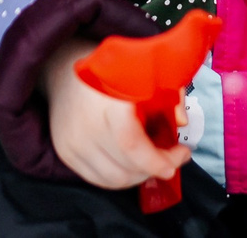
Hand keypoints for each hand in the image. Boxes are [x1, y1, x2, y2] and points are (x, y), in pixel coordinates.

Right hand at [45, 38, 191, 190]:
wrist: (63, 68)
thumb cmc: (110, 69)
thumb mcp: (145, 71)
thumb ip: (168, 93)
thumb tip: (181, 123)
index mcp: (107, 101)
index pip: (131, 144)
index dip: (158, 160)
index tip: (182, 154)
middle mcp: (86, 125)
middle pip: (126, 167)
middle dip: (156, 168)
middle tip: (172, 157)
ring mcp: (73, 141)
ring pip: (114, 179)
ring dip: (139, 175)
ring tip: (151, 160)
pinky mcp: (65, 151)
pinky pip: (98, 179)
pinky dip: (120, 176)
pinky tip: (131, 162)